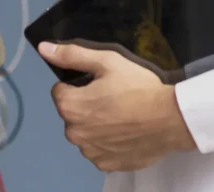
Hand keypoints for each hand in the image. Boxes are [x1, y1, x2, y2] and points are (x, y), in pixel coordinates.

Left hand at [41, 42, 195, 172]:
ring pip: (86, 132)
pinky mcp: (106, 164)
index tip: (99, 83)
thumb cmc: (137, 87)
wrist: (169, 119)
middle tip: (112, 96)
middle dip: (86, 105)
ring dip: (96, 124)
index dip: (79, 84)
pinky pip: (100, 150)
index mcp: (70, 106)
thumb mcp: (107, 61)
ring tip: (121, 114)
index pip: (60, 91)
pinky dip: (108, 142)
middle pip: (72, 113)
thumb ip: (72, 55)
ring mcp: (90, 152)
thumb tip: (44, 49)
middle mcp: (74, 133)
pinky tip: (125, 131)